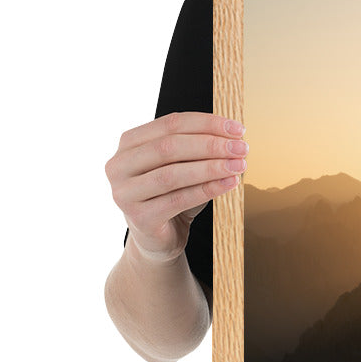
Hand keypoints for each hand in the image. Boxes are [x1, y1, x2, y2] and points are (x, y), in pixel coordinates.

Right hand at [105, 111, 247, 262]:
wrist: (159, 238)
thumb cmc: (172, 195)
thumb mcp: (183, 166)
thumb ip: (199, 148)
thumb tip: (234, 136)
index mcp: (129, 144)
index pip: (170, 124)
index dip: (207, 123)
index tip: (237, 129)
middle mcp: (119, 166)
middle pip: (169, 147)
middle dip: (211, 145)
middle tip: (241, 148)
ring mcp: (125, 193)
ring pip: (173, 174)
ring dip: (211, 167)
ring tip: (239, 165)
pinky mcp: (139, 218)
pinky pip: (178, 200)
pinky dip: (207, 190)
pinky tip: (229, 183)